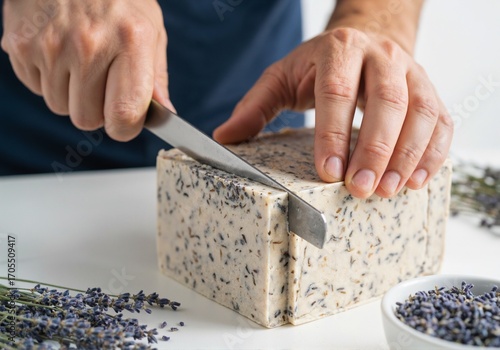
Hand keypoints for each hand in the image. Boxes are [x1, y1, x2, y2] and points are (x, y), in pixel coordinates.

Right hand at [1, 0, 173, 140]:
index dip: (125, 127)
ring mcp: (49, 45)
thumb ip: (156, 76)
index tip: (125, 121)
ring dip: (70, 93)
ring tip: (78, 60)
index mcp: (129, 41)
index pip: (124, 115)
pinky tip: (58, 51)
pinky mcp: (19, 44)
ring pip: (58, 106)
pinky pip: (35, 88)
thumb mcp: (150, 28)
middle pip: (86, 119)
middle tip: (101, 82)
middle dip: (96, 109)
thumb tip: (165, 114)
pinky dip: (48, 78)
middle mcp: (88, 44)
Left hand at [213, 27, 452, 198]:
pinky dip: (433, 153)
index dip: (334, 133)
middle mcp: (381, 56)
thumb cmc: (320, 66)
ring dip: (408, 154)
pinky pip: (441, 121)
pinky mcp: (430, 90)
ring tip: (389, 190)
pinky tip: (416, 180)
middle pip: (387, 100)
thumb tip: (224, 137)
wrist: (364, 41)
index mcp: (339, 49)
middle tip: (360, 189)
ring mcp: (411, 71)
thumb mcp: (282, 77)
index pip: (337, 91)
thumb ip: (255, 106)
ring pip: (421, 111)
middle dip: (374, 149)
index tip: (328, 172)